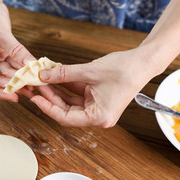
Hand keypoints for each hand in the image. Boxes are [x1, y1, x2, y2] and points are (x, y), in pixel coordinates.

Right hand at [0, 0, 34, 101]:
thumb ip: (15, 50)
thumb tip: (31, 65)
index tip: (13, 96)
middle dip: (13, 85)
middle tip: (30, 89)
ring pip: (6, 74)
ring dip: (20, 79)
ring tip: (35, 83)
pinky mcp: (1, 54)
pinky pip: (12, 65)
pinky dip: (22, 68)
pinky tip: (32, 72)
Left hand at [31, 49, 155, 126]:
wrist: (143, 62)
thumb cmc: (124, 69)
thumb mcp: (89, 71)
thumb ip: (64, 74)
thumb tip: (44, 75)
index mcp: (99, 118)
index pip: (66, 118)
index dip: (48, 108)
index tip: (35, 99)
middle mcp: (97, 116)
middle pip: (66, 111)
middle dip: (50, 98)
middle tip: (36, 86)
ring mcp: (96, 108)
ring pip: (69, 102)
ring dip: (56, 92)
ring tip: (43, 80)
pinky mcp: (96, 99)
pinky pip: (76, 95)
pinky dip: (66, 87)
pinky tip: (54, 78)